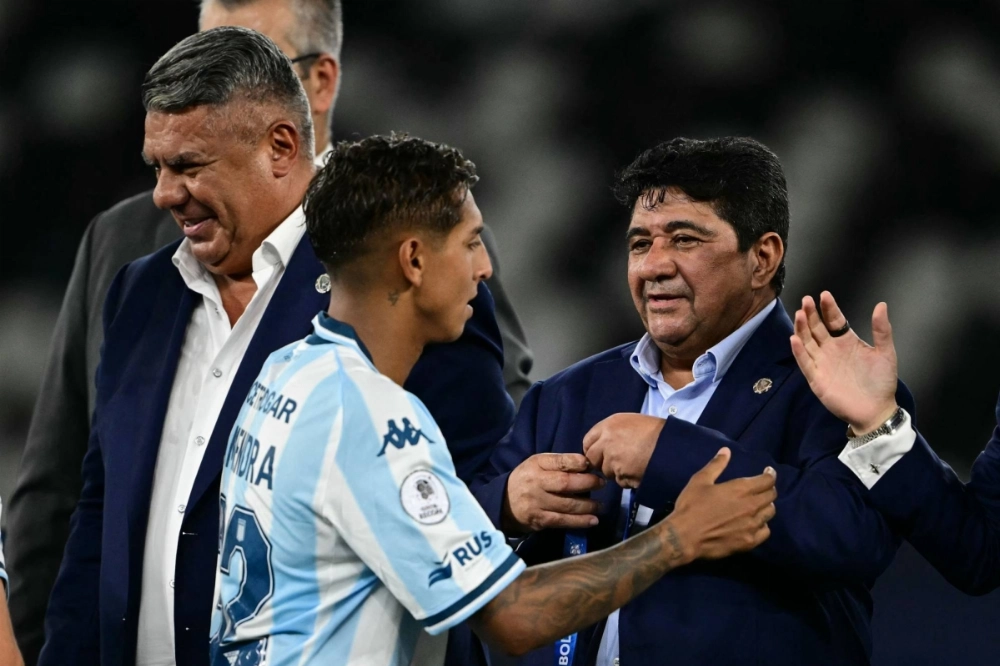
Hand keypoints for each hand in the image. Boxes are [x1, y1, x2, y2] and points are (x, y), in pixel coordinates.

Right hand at [502, 453, 605, 532]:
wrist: (504, 502)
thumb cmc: (528, 479)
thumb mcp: (538, 464)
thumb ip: (559, 463)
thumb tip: (587, 465)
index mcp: (537, 464)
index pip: (560, 461)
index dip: (578, 462)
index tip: (591, 465)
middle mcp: (536, 482)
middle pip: (565, 483)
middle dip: (588, 483)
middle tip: (602, 484)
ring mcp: (538, 502)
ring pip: (567, 504)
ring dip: (588, 506)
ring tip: (601, 505)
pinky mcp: (540, 520)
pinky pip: (563, 521)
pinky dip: (580, 522)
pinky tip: (593, 520)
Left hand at [582, 413, 665, 488]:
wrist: (672, 445)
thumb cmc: (656, 432)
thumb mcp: (631, 422)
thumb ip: (613, 432)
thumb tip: (603, 443)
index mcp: (608, 425)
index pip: (587, 441)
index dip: (594, 449)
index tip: (601, 454)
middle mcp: (606, 441)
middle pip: (592, 458)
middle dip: (602, 463)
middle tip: (616, 463)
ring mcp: (612, 459)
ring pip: (606, 471)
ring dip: (616, 472)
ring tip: (633, 465)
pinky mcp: (621, 474)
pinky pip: (619, 481)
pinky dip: (627, 480)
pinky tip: (639, 472)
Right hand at [662, 448, 776, 562]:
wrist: (685, 536)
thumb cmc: (691, 506)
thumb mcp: (700, 481)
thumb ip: (716, 465)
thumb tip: (726, 450)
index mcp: (740, 489)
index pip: (767, 480)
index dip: (770, 474)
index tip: (768, 471)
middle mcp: (751, 506)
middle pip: (771, 496)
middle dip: (769, 489)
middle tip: (762, 487)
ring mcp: (752, 525)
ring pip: (770, 513)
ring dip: (766, 506)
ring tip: (759, 505)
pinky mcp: (749, 542)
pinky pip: (765, 532)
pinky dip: (763, 525)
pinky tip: (755, 523)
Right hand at [790, 291, 898, 433]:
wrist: (876, 410)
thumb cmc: (881, 382)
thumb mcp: (886, 353)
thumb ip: (881, 330)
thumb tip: (881, 305)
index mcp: (846, 341)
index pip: (834, 320)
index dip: (829, 308)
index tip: (824, 295)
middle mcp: (831, 349)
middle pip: (817, 328)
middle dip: (811, 314)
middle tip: (807, 300)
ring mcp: (822, 363)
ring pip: (807, 342)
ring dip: (802, 328)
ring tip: (800, 314)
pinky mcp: (816, 378)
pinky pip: (805, 362)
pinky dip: (799, 351)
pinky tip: (795, 339)